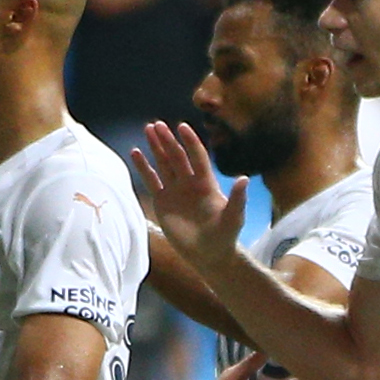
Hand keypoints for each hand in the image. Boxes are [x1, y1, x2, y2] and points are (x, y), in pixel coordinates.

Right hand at [130, 120, 248, 270]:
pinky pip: (151, 181)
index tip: (182, 127)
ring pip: (164, 164)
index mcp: (206, 183)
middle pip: (177, 156)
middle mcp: (189, 182)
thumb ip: (237, 198)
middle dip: (168, 140)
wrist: (208, 254)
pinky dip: (144, 167)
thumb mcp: (234, 217)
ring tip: (147, 130)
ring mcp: (175, 191)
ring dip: (156, 147)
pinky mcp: (162, 202)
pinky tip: (136, 153)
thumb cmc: (224, 235)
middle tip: (157, 125)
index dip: (190, 142)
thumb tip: (243, 178)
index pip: (197, 157)